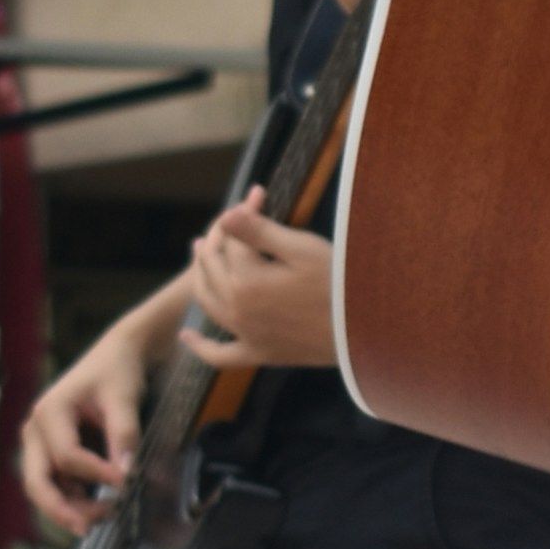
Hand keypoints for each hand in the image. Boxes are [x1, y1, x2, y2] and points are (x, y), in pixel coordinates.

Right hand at [19, 322, 150, 531]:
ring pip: (45, 488)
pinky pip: (58, 484)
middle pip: (37, 481)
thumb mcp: (123, 398)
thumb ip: (123, 434)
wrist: (117, 356)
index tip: (126, 482)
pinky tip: (100, 507)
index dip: (96, 473)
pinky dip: (74, 499)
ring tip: (104, 516)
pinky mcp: (53, 453)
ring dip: (69, 508)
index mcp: (49, 411)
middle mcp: (36, 430)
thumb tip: (125, 474)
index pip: (66, 456)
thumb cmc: (117, 371)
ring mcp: (41, 444)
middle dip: (60, 509)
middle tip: (88, 529)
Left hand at [193, 190, 337, 368]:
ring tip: (198, 253)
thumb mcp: (301, 249)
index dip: (244, 210)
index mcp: (245, 280)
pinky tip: (186, 338)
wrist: (363, 331)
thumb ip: (258, 232)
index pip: (233, 237)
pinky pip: (219, 355)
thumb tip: (227, 214)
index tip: (259, 193)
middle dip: (218, 235)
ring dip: (198, 275)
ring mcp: (245, 334)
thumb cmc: (338, 284)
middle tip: (228, 218)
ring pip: (206, 302)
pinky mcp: (259, 353)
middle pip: (213, 266)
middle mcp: (236, 309)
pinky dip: (200, 347)